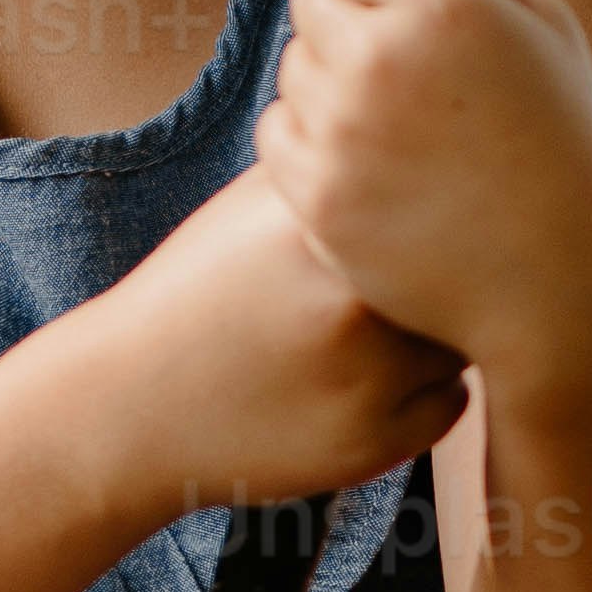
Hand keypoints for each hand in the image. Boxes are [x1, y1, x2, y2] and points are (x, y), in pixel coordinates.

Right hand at [96, 165, 464, 514]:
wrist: (131, 408)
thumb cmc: (200, 294)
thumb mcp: (254, 210)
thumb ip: (339, 177)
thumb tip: (434, 148)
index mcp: (321, 227)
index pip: (439, 199)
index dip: (434, 213)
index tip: (411, 226)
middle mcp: (350, 299)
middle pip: (460, 273)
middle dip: (435, 279)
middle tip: (388, 291)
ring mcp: (366, 377)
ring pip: (458, 342)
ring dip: (431, 340)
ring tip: (363, 340)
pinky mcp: (373, 443)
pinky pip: (450, 405)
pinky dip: (421, 397)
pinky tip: (359, 386)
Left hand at [255, 0, 591, 374]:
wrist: (563, 283)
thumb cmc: (565, 144)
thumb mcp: (546, 30)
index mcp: (445, 3)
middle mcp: (382, 59)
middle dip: (349, 17)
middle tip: (406, 64)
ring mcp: (341, 131)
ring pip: (293, 67)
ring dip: (331, 83)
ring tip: (403, 125)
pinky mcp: (316, 196)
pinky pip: (278, 132)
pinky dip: (314, 143)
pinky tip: (377, 165)